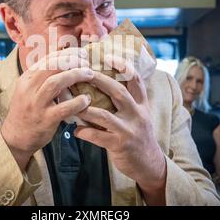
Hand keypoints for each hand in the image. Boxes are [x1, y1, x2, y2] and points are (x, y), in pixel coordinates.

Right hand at [1, 48, 92, 170]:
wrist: (15, 137)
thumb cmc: (28, 111)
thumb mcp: (31, 89)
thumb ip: (44, 75)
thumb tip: (64, 57)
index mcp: (27, 78)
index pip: (47, 58)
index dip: (67, 53)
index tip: (81, 53)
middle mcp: (29, 88)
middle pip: (51, 66)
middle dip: (72, 60)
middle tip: (87, 61)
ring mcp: (36, 104)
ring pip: (54, 83)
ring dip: (75, 75)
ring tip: (90, 74)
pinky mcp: (45, 120)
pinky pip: (63, 108)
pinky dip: (77, 102)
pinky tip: (86, 99)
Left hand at [75, 55, 165, 203]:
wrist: (149, 164)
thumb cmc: (138, 135)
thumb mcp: (139, 115)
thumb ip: (126, 101)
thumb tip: (102, 83)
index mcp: (141, 104)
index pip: (136, 80)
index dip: (123, 66)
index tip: (107, 56)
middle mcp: (137, 114)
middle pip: (118, 91)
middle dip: (99, 80)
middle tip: (81, 73)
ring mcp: (129, 130)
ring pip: (104, 115)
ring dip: (84, 108)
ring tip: (71, 103)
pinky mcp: (121, 145)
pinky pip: (98, 137)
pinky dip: (84, 132)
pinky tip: (75, 130)